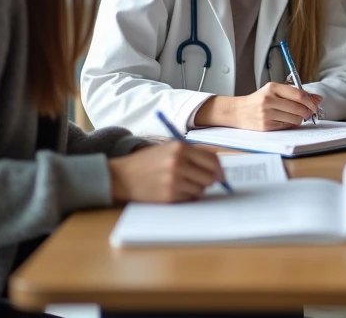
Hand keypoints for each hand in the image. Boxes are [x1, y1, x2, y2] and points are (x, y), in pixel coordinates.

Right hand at [107, 141, 224, 202]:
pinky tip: (175, 190)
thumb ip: (193, 155)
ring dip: (196, 189)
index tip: (222, 176)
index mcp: (180, 148)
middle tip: (201, 181)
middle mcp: (178, 163)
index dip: (219, 170)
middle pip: (210, 177)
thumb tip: (218, 170)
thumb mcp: (169, 149)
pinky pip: (190, 198)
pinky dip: (186, 196)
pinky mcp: (169, 195)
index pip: (212, 160)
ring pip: (201, 189)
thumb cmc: (148, 162)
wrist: (123, 176)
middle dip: (209, 180)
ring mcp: (173, 180)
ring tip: (182, 183)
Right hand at [196, 83, 321, 130]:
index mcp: (272, 88)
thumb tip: (317, 99)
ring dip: (299, 119)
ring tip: (294, 116)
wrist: (238, 111)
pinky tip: (285, 120)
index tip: (315, 105)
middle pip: (298, 108)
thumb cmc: (258, 100)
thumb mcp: (273, 91)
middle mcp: (268, 100)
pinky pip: (287, 126)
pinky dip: (290, 124)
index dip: (310, 101)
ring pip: (294, 119)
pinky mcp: (266, 126)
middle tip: (309, 113)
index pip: (298, 95)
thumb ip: (294, 93)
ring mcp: (267, 114)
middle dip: (307, 112)